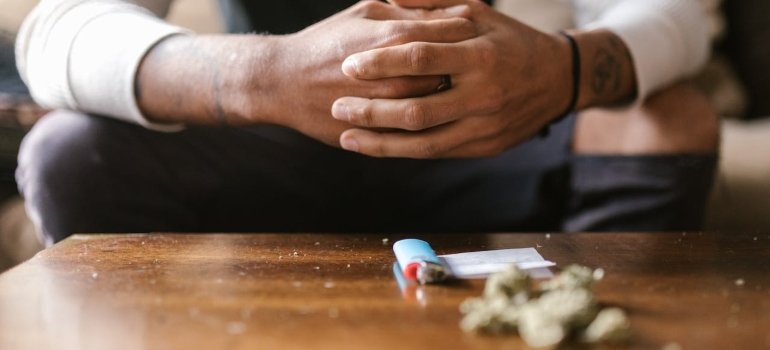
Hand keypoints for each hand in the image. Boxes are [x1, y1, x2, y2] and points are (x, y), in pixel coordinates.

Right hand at [260, 1, 476, 145]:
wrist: (283, 83)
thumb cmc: (327, 42)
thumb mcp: (366, 12)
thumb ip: (411, 12)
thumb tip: (454, 12)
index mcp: (396, 39)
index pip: (454, 35)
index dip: (469, 36)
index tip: (474, 36)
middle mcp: (397, 76)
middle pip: (454, 74)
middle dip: (467, 70)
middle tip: (474, 67)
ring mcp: (388, 109)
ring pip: (440, 107)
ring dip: (452, 99)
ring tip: (455, 90)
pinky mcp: (379, 135)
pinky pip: (418, 134)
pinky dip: (432, 125)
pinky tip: (433, 114)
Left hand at [332, 1, 573, 157]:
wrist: (559, 80)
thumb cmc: (510, 40)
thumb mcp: (479, 13)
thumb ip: (432, 5)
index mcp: (480, 54)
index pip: (422, 58)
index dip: (381, 63)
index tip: (348, 65)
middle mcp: (483, 94)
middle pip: (418, 108)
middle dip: (372, 109)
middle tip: (337, 105)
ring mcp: (484, 125)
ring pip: (423, 142)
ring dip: (380, 142)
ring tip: (346, 136)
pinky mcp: (483, 147)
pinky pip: (435, 153)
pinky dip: (402, 151)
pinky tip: (375, 147)